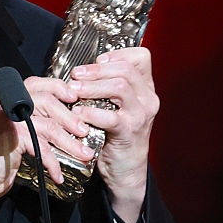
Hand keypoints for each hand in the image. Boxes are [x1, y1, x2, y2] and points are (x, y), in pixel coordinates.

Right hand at [0, 76, 97, 205]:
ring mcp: (7, 119)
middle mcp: (5, 105)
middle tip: (84, 131)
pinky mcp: (11, 137)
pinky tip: (57, 174)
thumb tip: (66, 120)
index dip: (58, 87)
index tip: (74, 97)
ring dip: (69, 142)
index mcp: (7, 100)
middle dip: (70, 117)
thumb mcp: (16, 134)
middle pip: (47, 101)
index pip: (36, 83)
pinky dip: (52, 162)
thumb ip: (33, 121)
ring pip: (48, 125)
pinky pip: (41, 146)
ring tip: (83, 153)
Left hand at [68, 47, 158, 222]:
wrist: (126, 168)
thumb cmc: (117, 134)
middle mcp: (147, 98)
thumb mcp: (118, 106)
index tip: (97, 60)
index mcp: (145, 88)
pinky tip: (78, 112)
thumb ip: (108, 87)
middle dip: (96, 70)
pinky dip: (91, 112)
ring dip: (92, 86)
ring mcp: (140, 115)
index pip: (140, 58)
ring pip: (119, 87)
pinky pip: (110, 116)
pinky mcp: (129, 132)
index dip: (117, 54)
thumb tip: (83, 69)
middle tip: (75, 74)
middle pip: (125, 70)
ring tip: (74, 90)